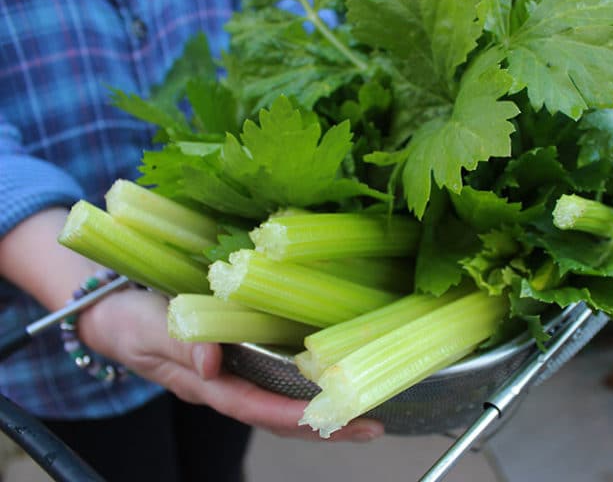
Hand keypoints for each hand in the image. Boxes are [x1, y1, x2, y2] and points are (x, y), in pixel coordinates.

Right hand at [79, 287, 383, 441]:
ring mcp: (235, 375)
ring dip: (324, 412)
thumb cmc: (129, 322)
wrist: (112, 314)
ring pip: (284, 403)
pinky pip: (278, 381)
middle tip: (371, 426)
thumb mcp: (149, 329)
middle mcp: (226, 386)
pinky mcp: (240, 358)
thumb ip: (179, 344)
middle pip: (280, 416)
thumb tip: (213, 362)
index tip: (330, 416)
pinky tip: (333, 382)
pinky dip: (308, 387)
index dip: (293, 413)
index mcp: (205, 384)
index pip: (256, 406)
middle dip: (325, 426)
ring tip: (365, 413)